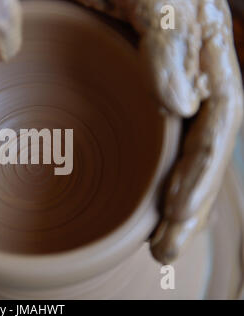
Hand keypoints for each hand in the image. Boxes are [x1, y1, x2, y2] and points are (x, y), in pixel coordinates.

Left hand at [77, 0, 243, 262]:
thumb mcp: (155, 2)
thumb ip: (169, 44)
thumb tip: (184, 104)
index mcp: (206, 54)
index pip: (218, 125)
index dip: (203, 172)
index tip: (179, 214)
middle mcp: (193, 77)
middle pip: (200, 152)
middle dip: (187, 205)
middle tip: (165, 250)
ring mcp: (164, 88)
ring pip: (178, 154)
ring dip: (171, 203)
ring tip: (159, 246)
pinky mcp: (136, 94)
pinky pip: (152, 141)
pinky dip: (152, 177)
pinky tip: (145, 205)